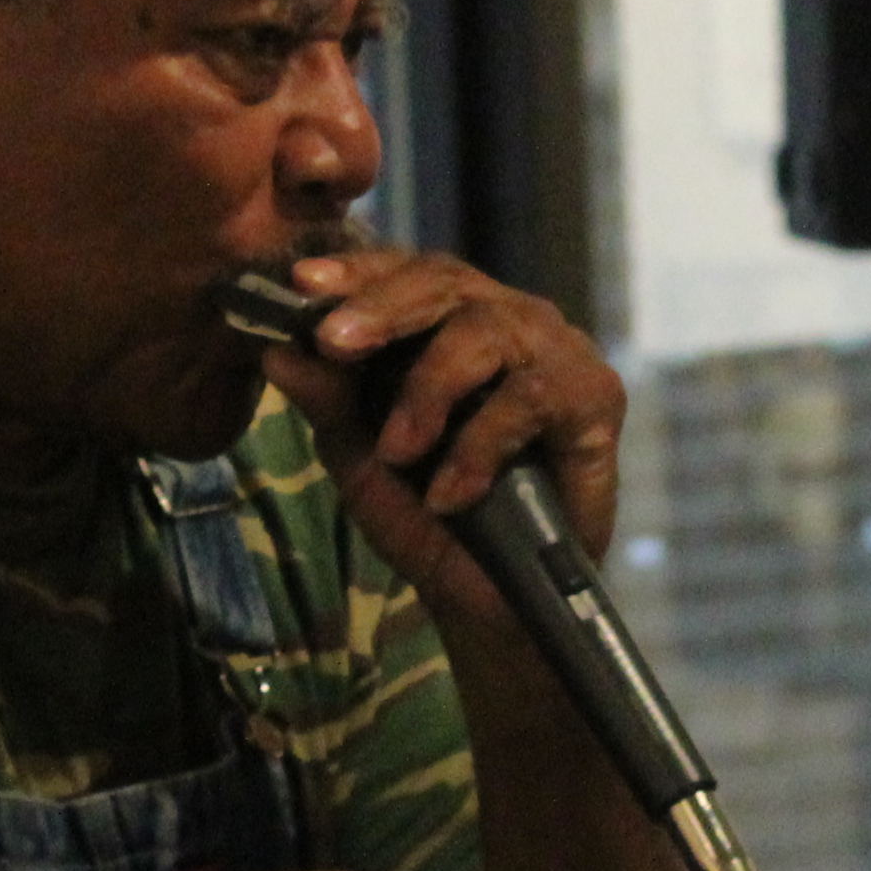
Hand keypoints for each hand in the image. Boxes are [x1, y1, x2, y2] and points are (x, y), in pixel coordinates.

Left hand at [254, 245, 633, 609]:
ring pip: (487, 331)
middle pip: (445, 281)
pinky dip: (479, 448)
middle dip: (383, 308)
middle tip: (333, 340)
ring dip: (429, 390)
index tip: (300, 283)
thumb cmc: (427, 515)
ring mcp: (554, 350)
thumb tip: (275, 351)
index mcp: (447, 319)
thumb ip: (328, 403)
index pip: (401, 272)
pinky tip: (449, 496)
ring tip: (397, 453)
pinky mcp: (595, 395)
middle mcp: (504, 318)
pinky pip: (531, 396)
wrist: (492, 599)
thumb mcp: (362, 460)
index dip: (355, 271)